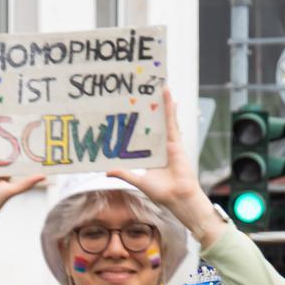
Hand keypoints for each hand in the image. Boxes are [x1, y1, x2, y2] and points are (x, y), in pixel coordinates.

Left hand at [107, 88, 213, 242]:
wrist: (177, 197)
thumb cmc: (161, 193)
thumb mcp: (138, 180)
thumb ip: (124, 173)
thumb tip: (107, 171)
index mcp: (150, 155)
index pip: (140, 136)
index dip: (136, 124)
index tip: (128, 113)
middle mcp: (159, 147)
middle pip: (152, 125)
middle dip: (148, 110)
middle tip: (141, 94)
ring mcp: (168, 143)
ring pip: (163, 120)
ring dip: (161, 103)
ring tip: (157, 87)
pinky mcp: (175, 142)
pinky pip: (171, 122)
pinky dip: (170, 108)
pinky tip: (167, 95)